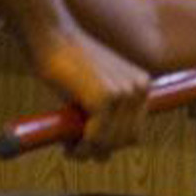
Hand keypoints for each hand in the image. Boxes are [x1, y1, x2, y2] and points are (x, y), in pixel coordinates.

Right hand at [31, 30, 151, 160]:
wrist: (53, 38)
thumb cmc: (68, 64)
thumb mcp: (95, 89)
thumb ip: (104, 116)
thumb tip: (104, 158)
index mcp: (142, 85)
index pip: (135, 130)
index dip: (112, 143)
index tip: (88, 145)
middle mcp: (139, 88)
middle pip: (127, 140)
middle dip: (101, 150)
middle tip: (74, 148)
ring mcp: (124, 93)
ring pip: (112, 142)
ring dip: (89, 152)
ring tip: (69, 147)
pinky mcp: (104, 98)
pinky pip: (97, 138)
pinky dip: (83, 147)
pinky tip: (69, 146)